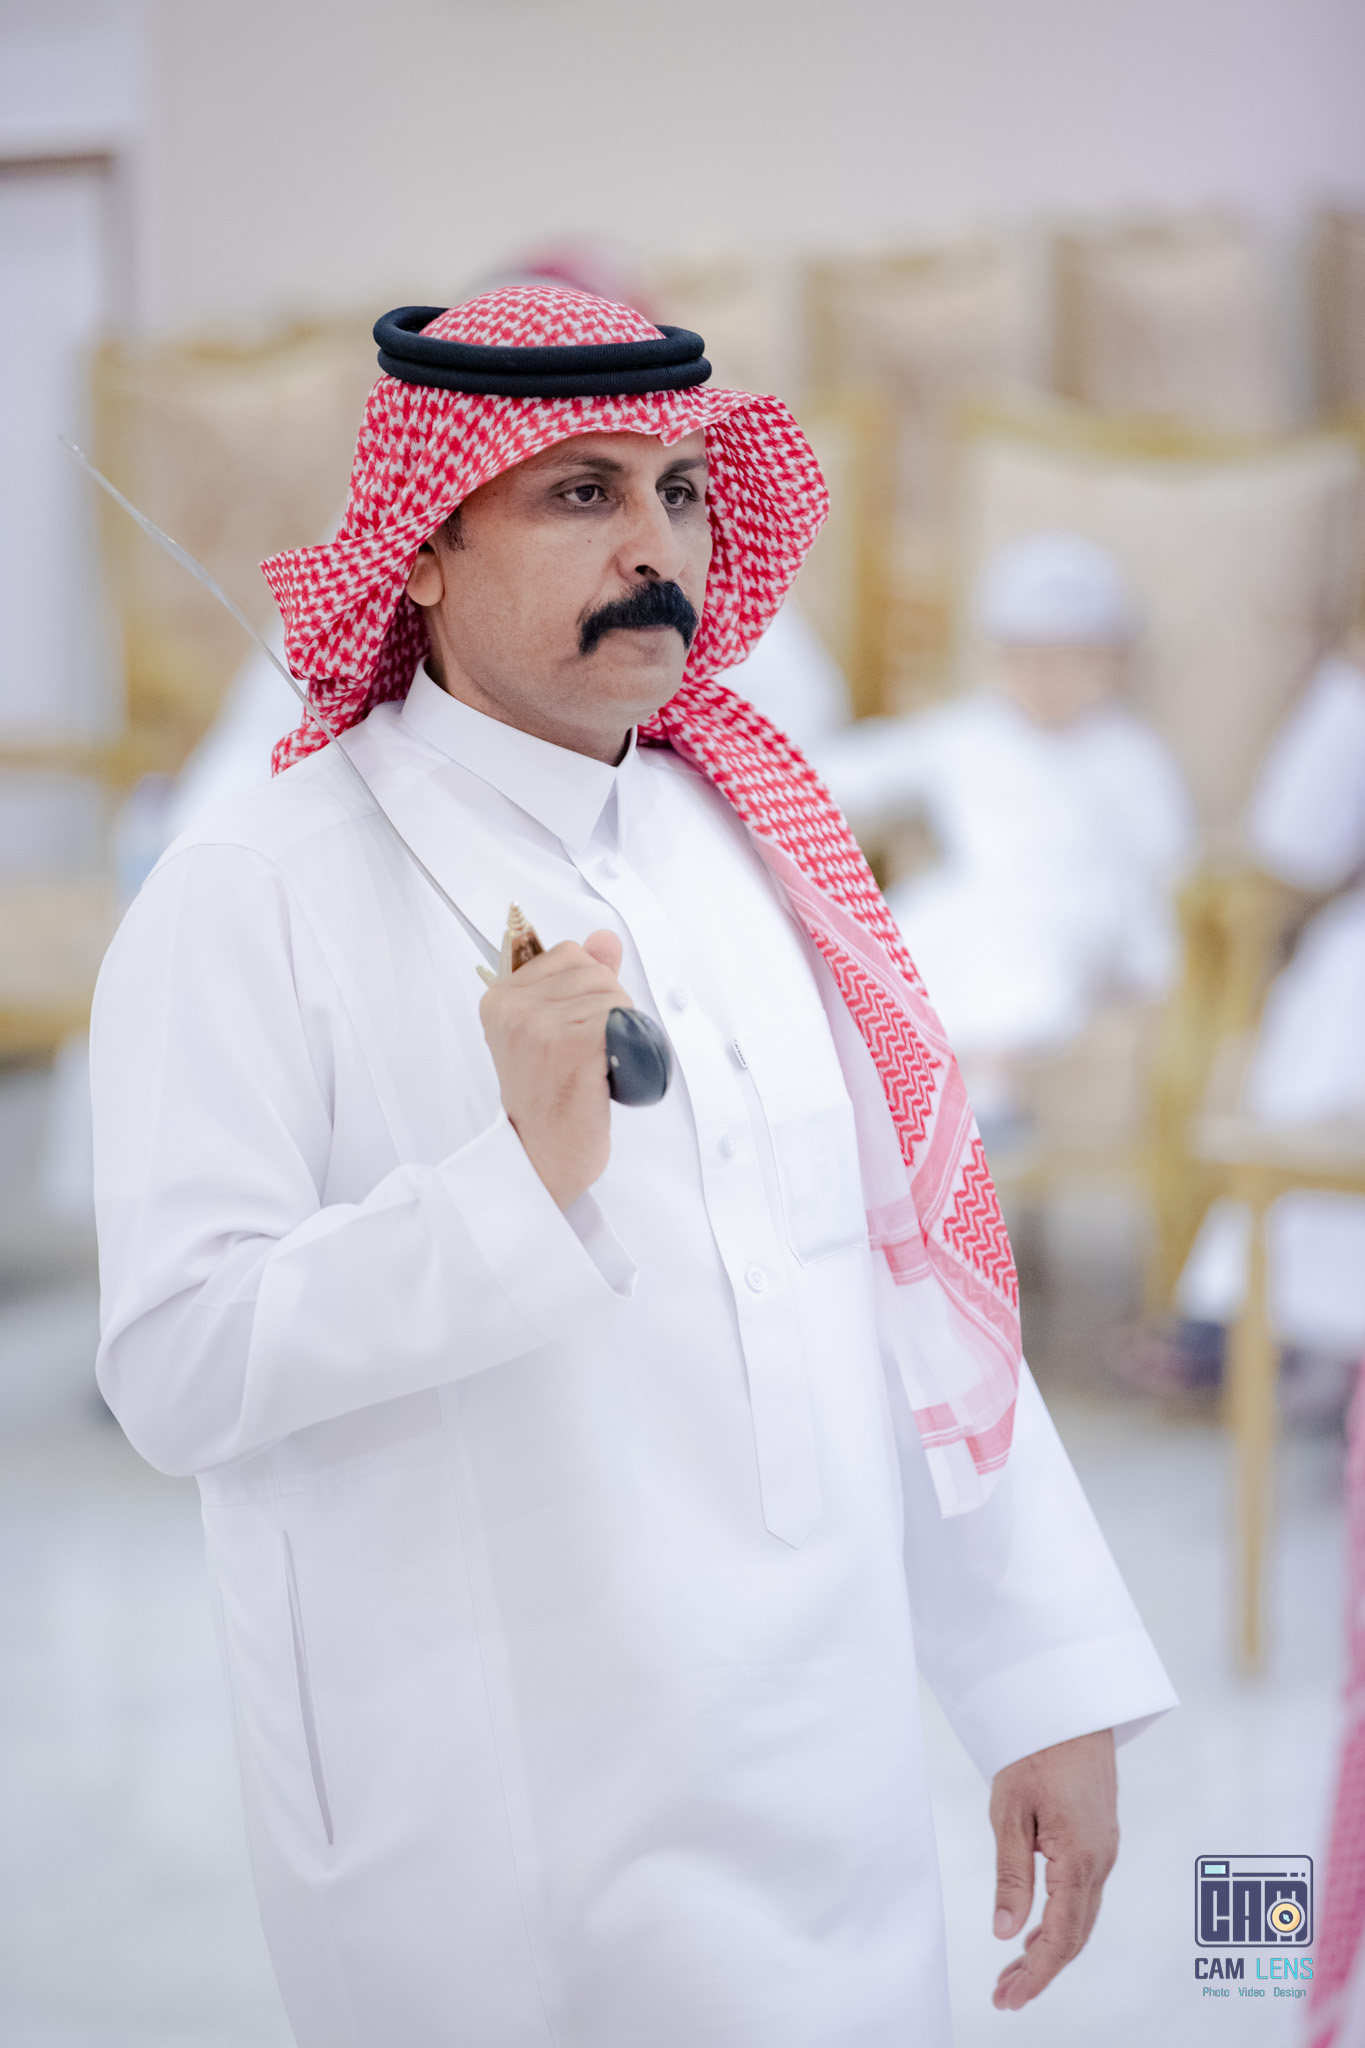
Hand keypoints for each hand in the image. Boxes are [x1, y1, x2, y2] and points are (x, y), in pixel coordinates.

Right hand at [479, 929, 626, 1208]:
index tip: (574, 1032)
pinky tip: (605, 1075)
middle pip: (595, 972)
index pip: (570, 954)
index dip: (589, 990)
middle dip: (608, 1010)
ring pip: (612, 995)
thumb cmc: (549, 1102)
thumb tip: (605, 940)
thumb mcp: (553, 1032)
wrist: (542, 1159)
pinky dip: (626, 1047)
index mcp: (501, 998)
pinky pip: (620, 1020)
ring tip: (594, 1068)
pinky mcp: (569, 1044)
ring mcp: (538, 1024)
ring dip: (619, 1031)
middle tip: (588, 1057)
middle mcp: (513, 1007)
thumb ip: (578, 981)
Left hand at [988, 1728, 1117, 2010]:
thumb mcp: (1010, 1813)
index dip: (1037, 1974)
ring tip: (1013, 1972)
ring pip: (1082, 1918)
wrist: (1071, 1709)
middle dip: (1041, 1971)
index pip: (1061, 1936)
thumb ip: (1011, 1876)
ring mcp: (1105, 1851)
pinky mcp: (1100, 1840)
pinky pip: (1085, 1895)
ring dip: (1051, 1949)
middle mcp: (1101, 1862)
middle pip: (1075, 1936)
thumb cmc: (1037, 1753)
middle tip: (1005, 1995)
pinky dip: (1062, 1922)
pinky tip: (1037, 1929)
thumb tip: (1005, 1932)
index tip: (1010, 1998)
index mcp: (1079, 1859)